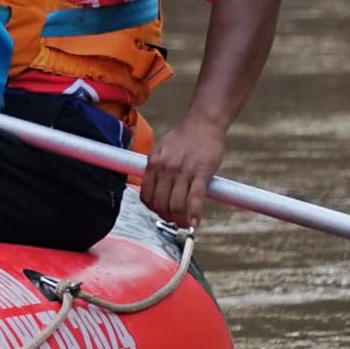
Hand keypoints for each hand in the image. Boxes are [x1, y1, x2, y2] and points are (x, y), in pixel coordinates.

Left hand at [137, 113, 226, 229]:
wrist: (203, 124)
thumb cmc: (184, 137)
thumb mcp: (161, 150)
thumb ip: (156, 168)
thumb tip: (152, 187)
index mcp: (154, 163)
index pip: (146, 195)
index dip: (152, 208)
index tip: (160, 213)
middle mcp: (165, 169)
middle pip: (160, 203)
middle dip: (166, 217)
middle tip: (173, 221)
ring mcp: (183, 171)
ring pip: (176, 204)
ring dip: (178, 220)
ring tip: (183, 224)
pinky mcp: (201, 173)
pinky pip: (195, 199)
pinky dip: (194, 214)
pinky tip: (194, 223)